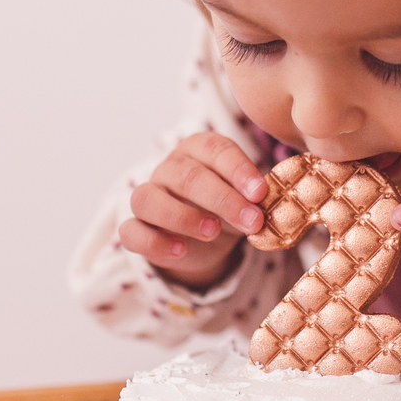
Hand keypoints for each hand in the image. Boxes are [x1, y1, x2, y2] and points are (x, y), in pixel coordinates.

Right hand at [119, 133, 267, 287]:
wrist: (204, 242)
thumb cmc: (227, 209)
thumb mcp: (246, 201)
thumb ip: (255, 198)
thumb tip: (268, 202)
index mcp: (198, 151)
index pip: (215, 149)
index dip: (238, 170)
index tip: (260, 193)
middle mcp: (168, 169)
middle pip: (187, 176)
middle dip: (223, 199)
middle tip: (251, 220)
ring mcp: (147, 197)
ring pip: (148, 199)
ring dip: (183, 217)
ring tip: (214, 232)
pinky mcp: (135, 229)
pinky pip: (132, 231)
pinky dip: (155, 242)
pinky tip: (181, 250)